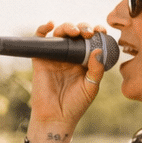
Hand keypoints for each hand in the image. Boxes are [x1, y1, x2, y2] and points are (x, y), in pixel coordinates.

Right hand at [27, 21, 107, 142]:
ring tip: (74, 32)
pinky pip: (40, 40)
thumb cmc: (76, 104)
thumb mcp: (92, 86)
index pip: (91, 42)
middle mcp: (70, 56)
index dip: (96, 33)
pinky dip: (43, 29)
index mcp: (85, 61)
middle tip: (87, 33)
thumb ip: (97, 69)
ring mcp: (55, 56)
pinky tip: (50, 25)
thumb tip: (98, 50)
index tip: (102, 30)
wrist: (56, 117)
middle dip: (82, 28)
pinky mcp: (40, 59)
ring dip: (67, 27)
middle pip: (76, 34)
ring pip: (60, 34)